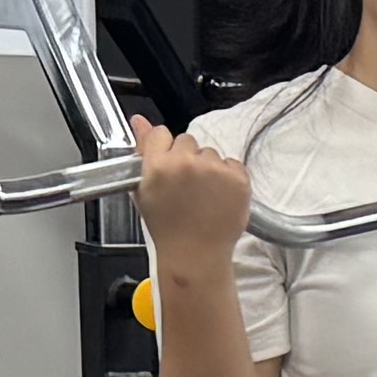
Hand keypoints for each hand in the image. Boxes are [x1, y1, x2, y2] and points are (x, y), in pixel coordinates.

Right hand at [131, 118, 251, 278]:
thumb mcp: (145, 191)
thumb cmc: (168, 229)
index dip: (164, 149)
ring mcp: (214, 169)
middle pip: (187, 141)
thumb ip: (142, 151)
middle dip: (187, 159)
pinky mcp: (238, 178)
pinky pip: (232, 164)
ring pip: (211, 153)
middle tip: (186, 187)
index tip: (168, 164)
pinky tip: (218, 198)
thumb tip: (139, 121)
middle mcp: (186, 163)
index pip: (161, 133)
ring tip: (203, 197)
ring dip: (208, 169)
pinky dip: (228, 178)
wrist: (195, 255)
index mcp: (158, 165)